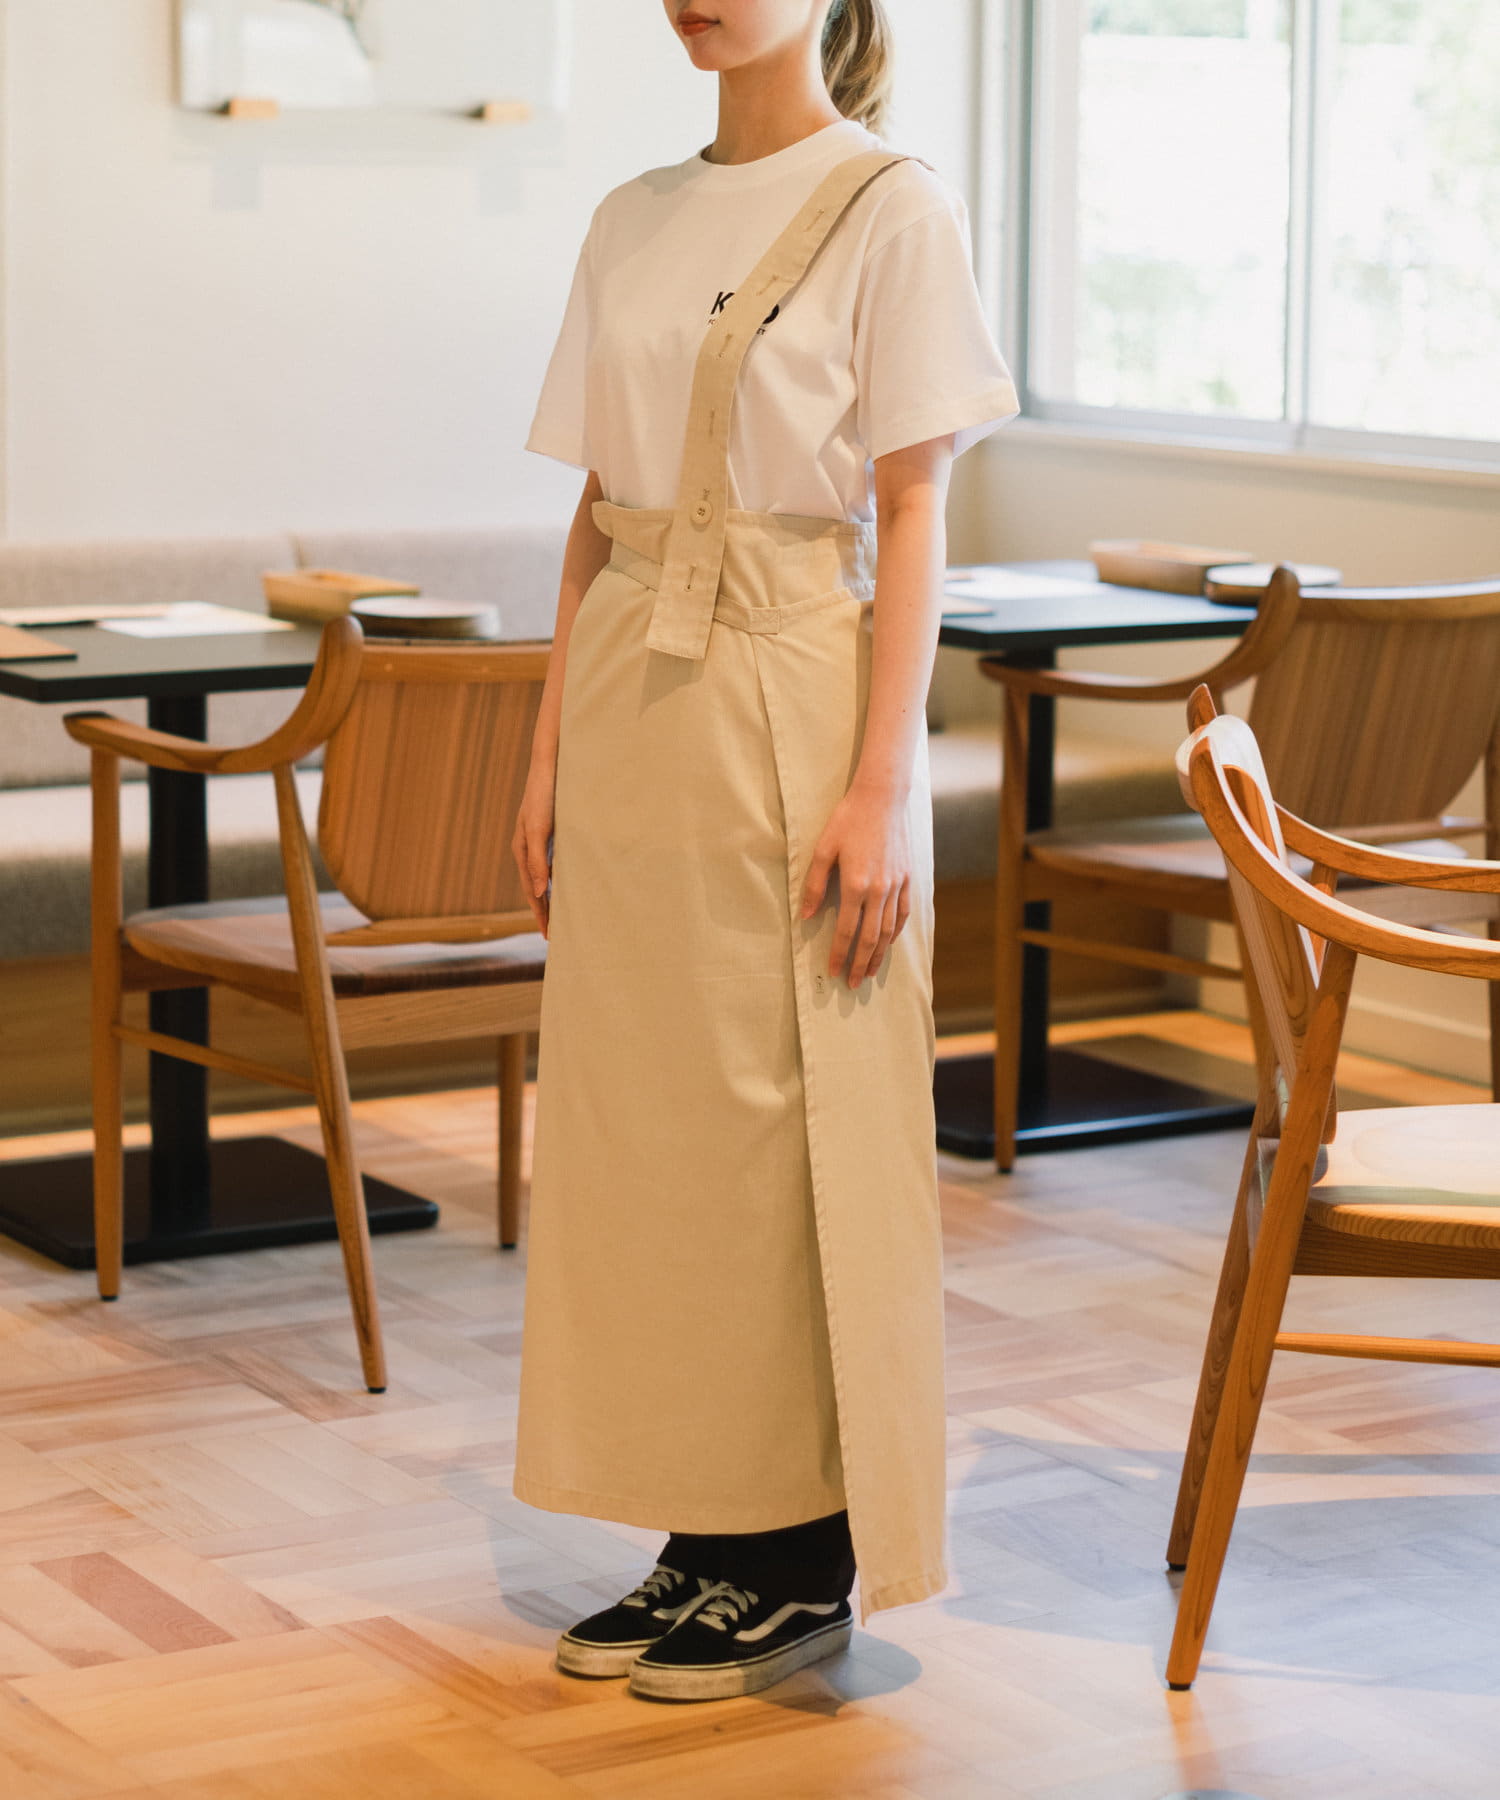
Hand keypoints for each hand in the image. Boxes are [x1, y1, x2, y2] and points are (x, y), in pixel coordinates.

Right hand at [511, 757, 555, 936]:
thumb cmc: (544, 795)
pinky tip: (572, 883)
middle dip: (545, 911)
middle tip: (555, 934)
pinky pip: (556, 862)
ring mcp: (540, 840)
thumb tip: (540, 892)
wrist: (551, 764)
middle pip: (537, 888)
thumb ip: (538, 861)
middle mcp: (529, 848)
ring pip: (546, 876)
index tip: (549, 936)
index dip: (541, 913)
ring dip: (553, 896)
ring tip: (564, 916)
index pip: (532, 891)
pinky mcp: (552, 831)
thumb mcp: (539, 829)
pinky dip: (562, 877)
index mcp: (522, 850)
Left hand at [800, 783, 912, 986]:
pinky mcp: (907, 878)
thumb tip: (806, 917)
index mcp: (855, 884)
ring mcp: (896, 885)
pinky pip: (904, 913)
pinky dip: (896, 932)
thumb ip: (813, 884)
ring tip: (871, 972)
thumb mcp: (823, 849)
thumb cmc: (848, 820)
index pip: (846, 930)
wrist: (882, 798)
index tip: (833, 972)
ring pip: (889, 930)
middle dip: (861, 964)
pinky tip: (889, 943)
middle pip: (870, 938)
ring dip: (880, 954)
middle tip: (854, 984)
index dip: (840, 954)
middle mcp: (879, 889)